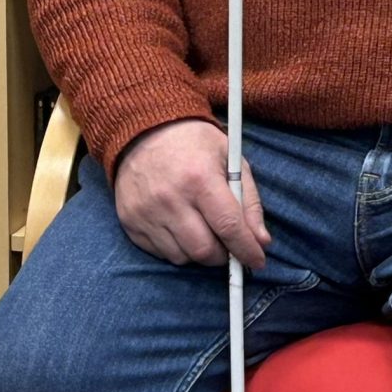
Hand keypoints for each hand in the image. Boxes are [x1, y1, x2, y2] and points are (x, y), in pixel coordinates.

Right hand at [113, 119, 268, 269]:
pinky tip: (181, 228)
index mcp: (200, 179)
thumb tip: (261, 241)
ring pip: (182, 257)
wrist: (143, 130)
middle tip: (229, 245)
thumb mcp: (231, 160)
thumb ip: (249, 201)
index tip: (257, 260)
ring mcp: (146, 212)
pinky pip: (159, 253)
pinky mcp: (130, 222)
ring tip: (203, 230)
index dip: (247, 249)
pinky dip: (177, 249)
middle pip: (204, 250)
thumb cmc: (195, 144)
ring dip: (199, 253)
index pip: (228, 226)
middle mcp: (170, 199)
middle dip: (223, 255)